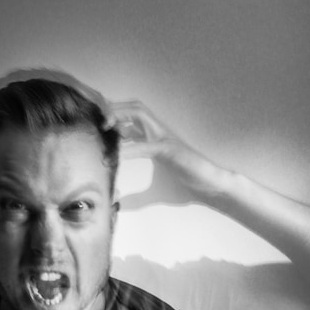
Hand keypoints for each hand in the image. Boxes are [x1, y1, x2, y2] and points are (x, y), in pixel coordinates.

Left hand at [110, 101, 229, 208]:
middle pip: (134, 107)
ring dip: (121, 115)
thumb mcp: (154, 187)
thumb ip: (137, 191)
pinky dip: (130, 147)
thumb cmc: (187, 183)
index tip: (97, 125)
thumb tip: (119, 202)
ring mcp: (165, 138)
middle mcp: (159, 133)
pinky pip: (146, 144)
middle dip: (114, 108)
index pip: (132, 118)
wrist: (211, 185)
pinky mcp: (170, 149)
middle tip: (98, 119)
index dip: (114, 116)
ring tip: (105, 124)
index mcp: (155, 138)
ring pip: (140, 114)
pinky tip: (117, 154)